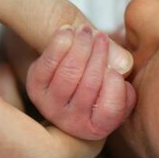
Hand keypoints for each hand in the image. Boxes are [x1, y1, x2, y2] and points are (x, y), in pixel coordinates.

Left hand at [26, 25, 136, 139]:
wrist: (65, 76)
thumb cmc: (96, 79)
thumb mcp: (114, 78)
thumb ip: (120, 70)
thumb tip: (123, 65)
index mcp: (97, 126)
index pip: (110, 111)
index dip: (115, 88)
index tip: (116, 68)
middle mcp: (72, 122)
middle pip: (90, 85)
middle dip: (98, 55)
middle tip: (102, 36)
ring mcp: (50, 107)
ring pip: (69, 72)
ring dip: (80, 47)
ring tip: (86, 31)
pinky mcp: (35, 89)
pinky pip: (49, 64)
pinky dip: (60, 44)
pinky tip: (68, 31)